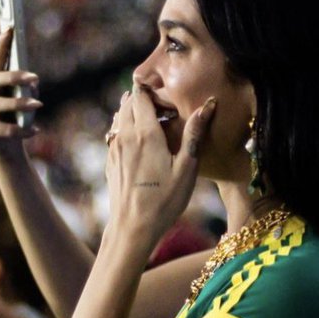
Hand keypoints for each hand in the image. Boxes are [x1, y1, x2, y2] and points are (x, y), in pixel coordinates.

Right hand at [0, 30, 42, 164]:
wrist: (5, 148)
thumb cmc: (15, 117)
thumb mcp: (22, 99)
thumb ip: (25, 89)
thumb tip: (31, 83)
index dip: (2, 44)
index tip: (10, 28)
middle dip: (14, 76)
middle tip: (35, 78)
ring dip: (19, 103)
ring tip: (39, 104)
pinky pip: (5, 129)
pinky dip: (22, 129)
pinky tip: (35, 130)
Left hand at [105, 84, 215, 247]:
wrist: (132, 228)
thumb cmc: (164, 201)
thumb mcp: (187, 168)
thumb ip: (194, 134)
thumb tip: (208, 105)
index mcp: (145, 134)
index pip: (141, 96)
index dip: (151, 89)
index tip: (165, 93)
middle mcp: (125, 136)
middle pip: (127, 103)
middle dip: (142, 98)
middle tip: (161, 104)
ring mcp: (114, 149)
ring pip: (119, 118)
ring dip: (132, 112)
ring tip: (151, 118)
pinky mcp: (110, 161)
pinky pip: (115, 134)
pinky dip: (125, 128)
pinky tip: (140, 140)